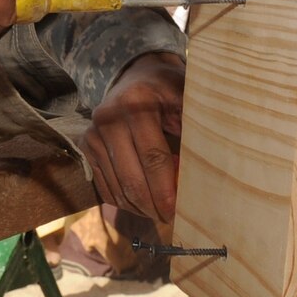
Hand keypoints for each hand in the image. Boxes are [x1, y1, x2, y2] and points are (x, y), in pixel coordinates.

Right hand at [82, 52, 184, 222]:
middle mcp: (108, 119)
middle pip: (132, 178)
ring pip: (117, 188)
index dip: (166, 189)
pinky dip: (125, 202)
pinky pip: (105, 187)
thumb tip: (211, 170)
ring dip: (140, 208)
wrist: (135, 77)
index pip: (153, 158)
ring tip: (160, 212)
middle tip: (172, 219)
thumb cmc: (168, 90)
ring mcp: (93, 134)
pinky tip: (143, 203)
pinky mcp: (85, 147)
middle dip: (153, 206)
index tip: (179, 212)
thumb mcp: (186, 97)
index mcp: (136, 104)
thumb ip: (196, 128)